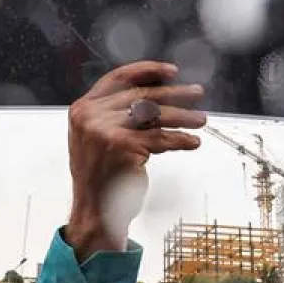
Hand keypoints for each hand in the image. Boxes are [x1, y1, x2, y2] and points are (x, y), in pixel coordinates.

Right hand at [65, 62, 204, 257]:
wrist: (94, 210)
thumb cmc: (100, 176)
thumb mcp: (97, 137)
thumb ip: (116, 113)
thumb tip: (156, 94)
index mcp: (82, 108)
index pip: (118, 78)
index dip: (147, 71)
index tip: (172, 72)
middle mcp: (91, 116)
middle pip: (141, 96)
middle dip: (174, 94)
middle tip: (196, 93)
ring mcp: (105, 131)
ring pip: (154, 116)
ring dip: (183, 116)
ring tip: (200, 119)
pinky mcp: (123, 147)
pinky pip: (160, 138)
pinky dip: (180, 140)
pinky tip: (192, 141)